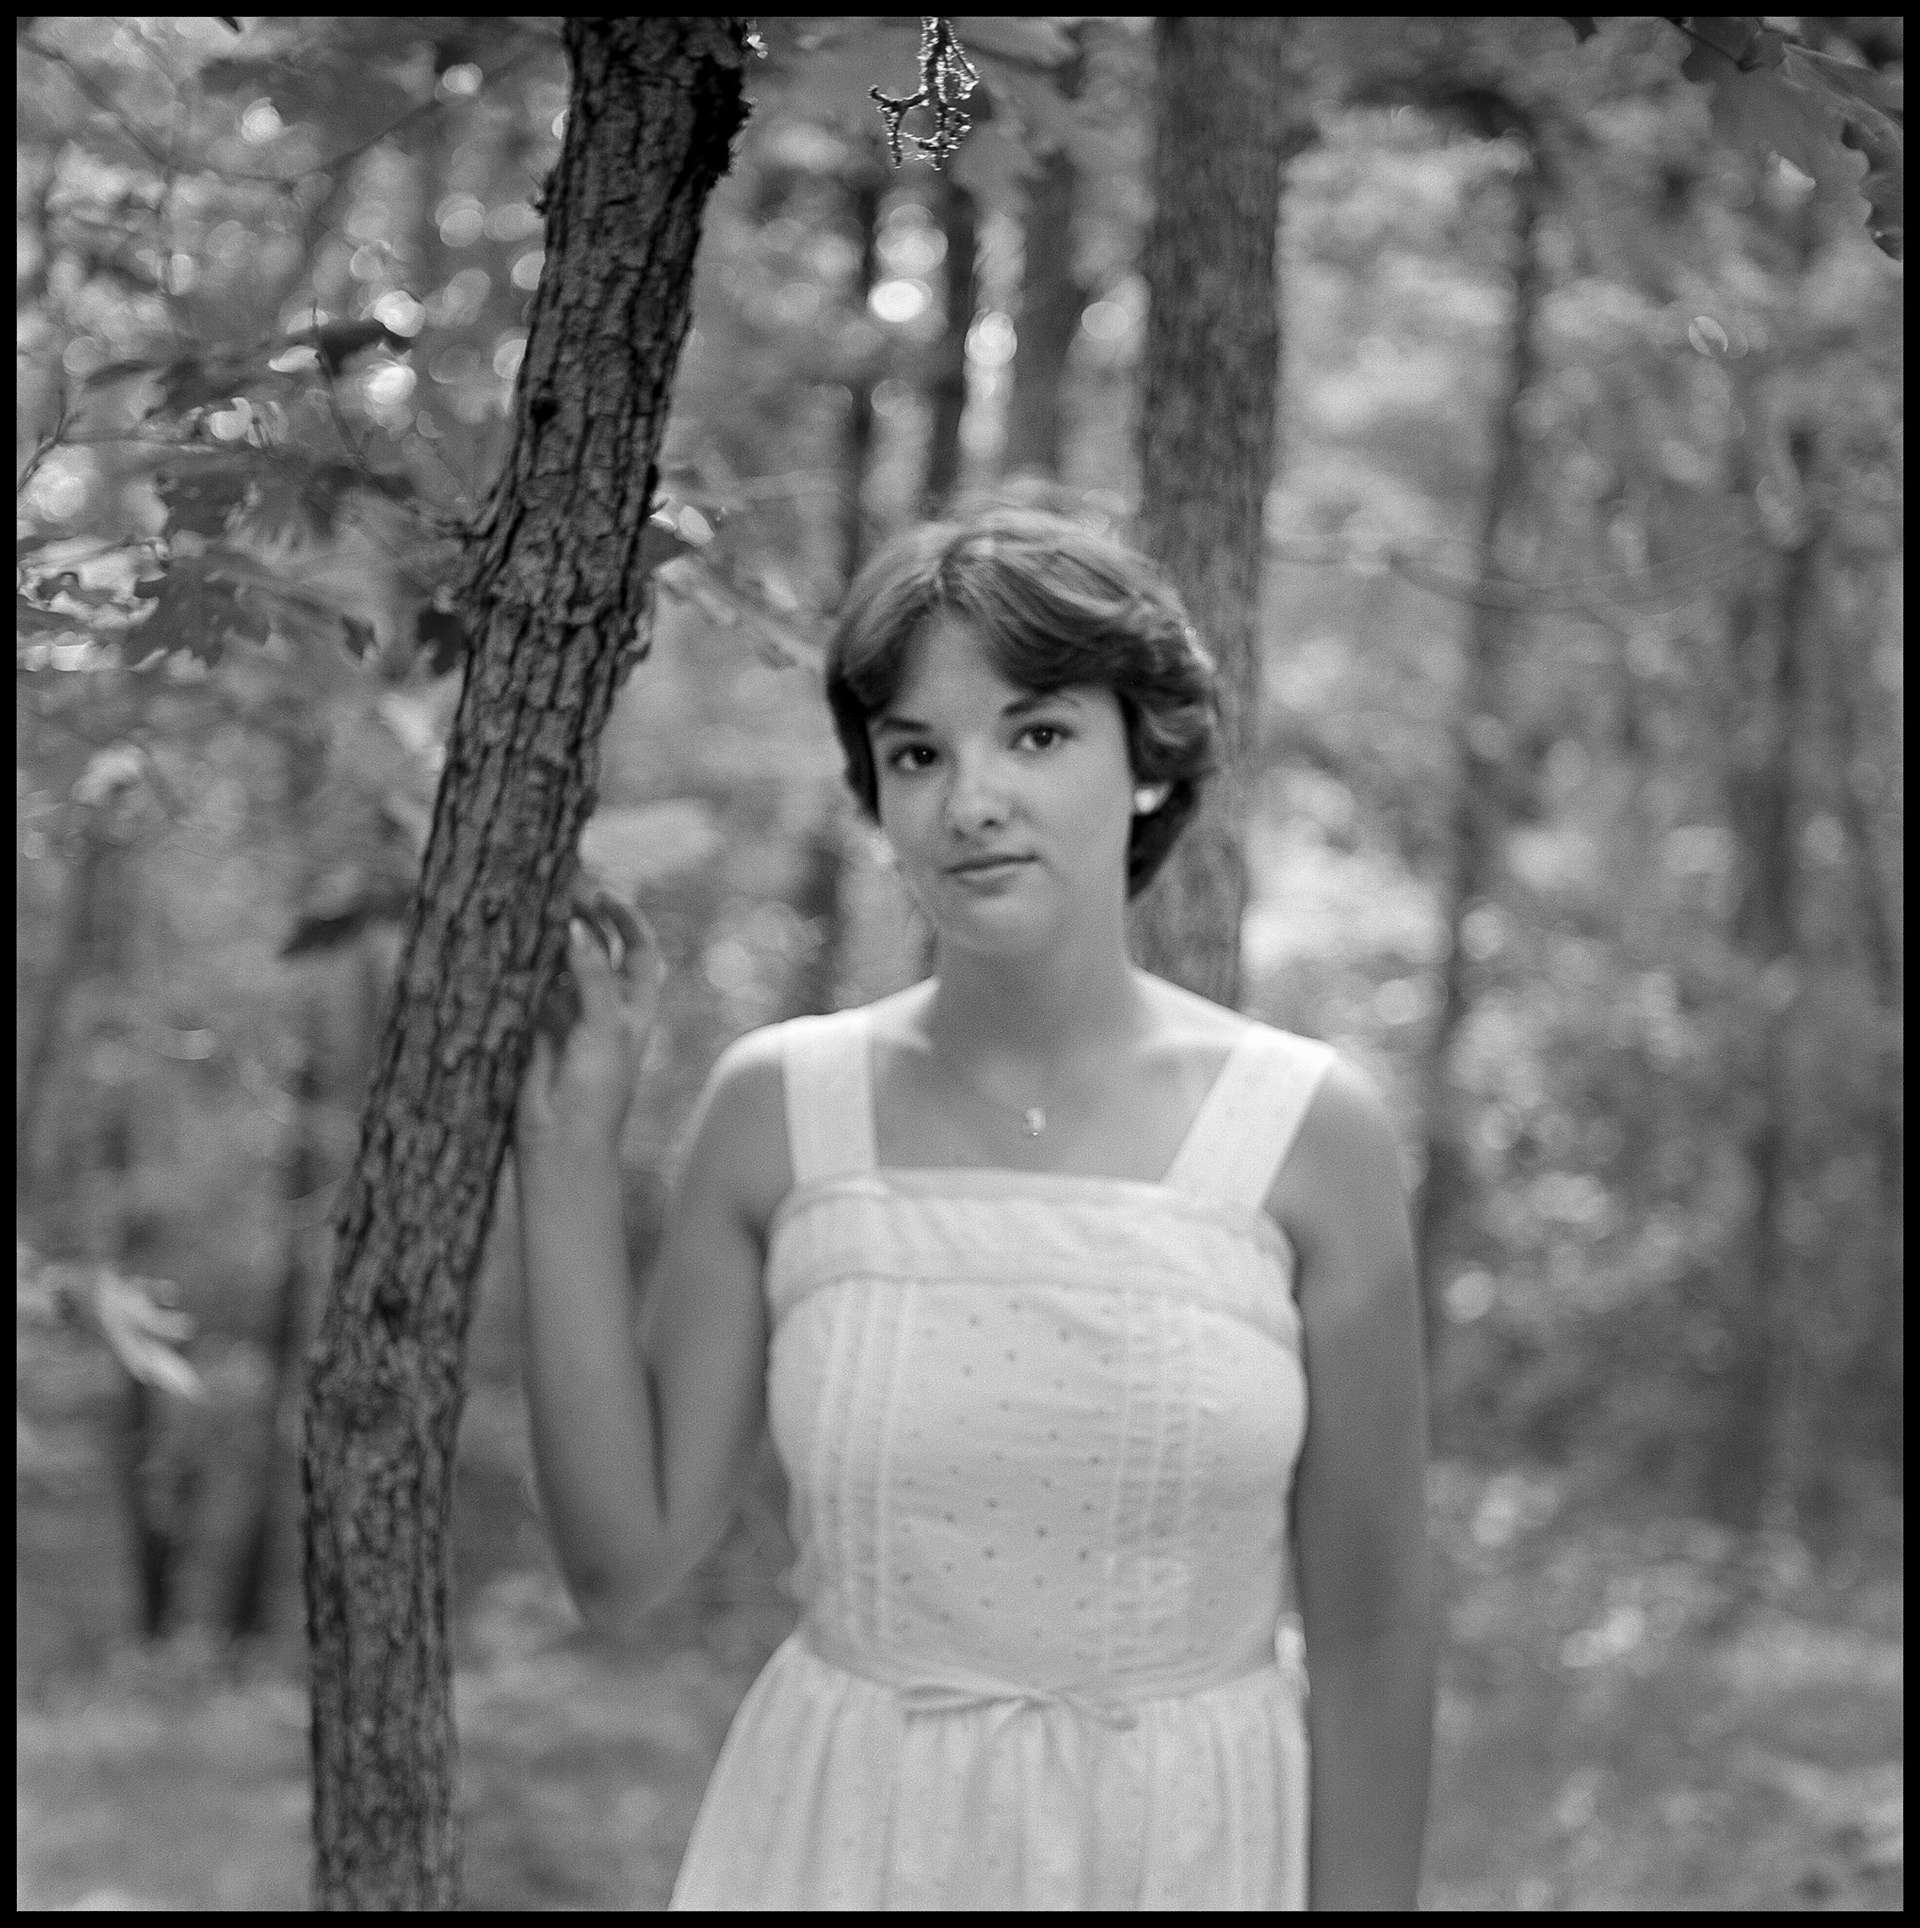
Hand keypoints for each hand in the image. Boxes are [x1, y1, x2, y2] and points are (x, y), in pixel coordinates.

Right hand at [516, 891, 662, 1152]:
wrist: (562, 1139)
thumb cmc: (597, 1088)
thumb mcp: (603, 1027)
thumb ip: (591, 976)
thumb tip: (577, 929)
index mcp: (635, 1008)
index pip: (638, 951)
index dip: (625, 920)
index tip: (601, 895)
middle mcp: (605, 1008)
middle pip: (600, 952)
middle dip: (585, 923)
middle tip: (561, 896)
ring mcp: (571, 1017)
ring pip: (563, 968)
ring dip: (552, 943)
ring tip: (533, 914)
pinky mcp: (538, 1029)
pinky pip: (534, 990)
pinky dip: (526, 970)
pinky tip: (513, 950)